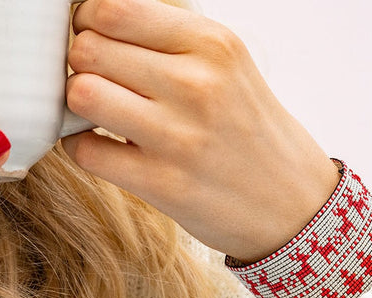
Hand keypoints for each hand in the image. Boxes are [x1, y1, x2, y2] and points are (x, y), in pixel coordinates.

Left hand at [61, 0, 340, 263]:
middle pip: (89, 48)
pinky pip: (85, 150)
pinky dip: (82, 147)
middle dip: (82, 64)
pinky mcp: (162, 184)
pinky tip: (104, 149)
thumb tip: (101, 24)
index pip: (112, 8)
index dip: (88, 23)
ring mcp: (178, 137)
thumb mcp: (230, 68)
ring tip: (100, 114)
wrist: (293, 204)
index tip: (95, 40)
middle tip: (99, 81)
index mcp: (212, 45)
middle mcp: (196, 84)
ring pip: (82, 92)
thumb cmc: (254, 135)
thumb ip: (171, 43)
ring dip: (78, 104)